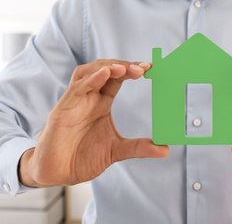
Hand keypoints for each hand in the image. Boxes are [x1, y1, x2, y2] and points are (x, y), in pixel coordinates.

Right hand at [19, 60, 168, 186]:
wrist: (59, 173)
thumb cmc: (83, 158)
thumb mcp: (117, 151)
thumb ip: (140, 147)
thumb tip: (165, 150)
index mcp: (101, 102)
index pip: (117, 78)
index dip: (132, 70)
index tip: (151, 68)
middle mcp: (88, 98)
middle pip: (104, 70)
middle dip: (123, 65)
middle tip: (142, 67)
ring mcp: (75, 101)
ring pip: (88, 72)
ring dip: (107, 66)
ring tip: (124, 68)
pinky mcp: (63, 109)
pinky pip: (77, 88)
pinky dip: (91, 79)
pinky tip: (105, 74)